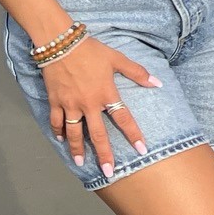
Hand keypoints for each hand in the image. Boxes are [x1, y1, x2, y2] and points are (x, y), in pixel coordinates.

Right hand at [42, 36, 160, 176]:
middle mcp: (89, 104)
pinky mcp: (55, 101)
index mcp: (106, 94)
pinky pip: (56, 121)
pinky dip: (58, 131)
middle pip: (98, 134)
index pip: (123, 119)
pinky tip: (61, 140)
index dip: (134, 135)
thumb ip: (137, 72)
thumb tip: (157, 83)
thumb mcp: (117, 58)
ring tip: (80, 162)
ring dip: (77, 149)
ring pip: (74, 132)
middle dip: (104, 154)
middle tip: (108, 171)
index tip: (142, 150)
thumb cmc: (91, 50)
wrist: (60, 43)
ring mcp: (70, 104)